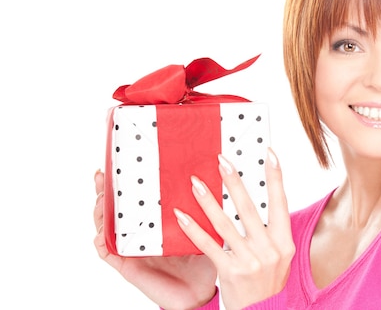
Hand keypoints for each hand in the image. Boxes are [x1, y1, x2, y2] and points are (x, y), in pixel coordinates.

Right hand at [93, 170, 217, 309]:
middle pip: (114, 210)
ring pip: (105, 228)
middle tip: (100, 175)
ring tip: (100, 199)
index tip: (117, 164)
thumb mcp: (200, 229)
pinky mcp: (128, 266)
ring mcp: (130, 250)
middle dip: (103, 192)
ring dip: (99, 213)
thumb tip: (206, 180)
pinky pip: (108, 253)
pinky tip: (101, 233)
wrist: (198, 292)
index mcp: (153, 225)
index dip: (123, 185)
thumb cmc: (201, 261)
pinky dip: (101, 242)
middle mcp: (137, 236)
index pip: (134, 200)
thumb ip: (199, 210)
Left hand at [173, 148, 294, 309]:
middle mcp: (270, 250)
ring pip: (225, 224)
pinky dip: (194, 229)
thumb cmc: (267, 281)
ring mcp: (250, 261)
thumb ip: (271, 231)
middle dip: (234, 182)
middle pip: (249, 208)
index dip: (275, 177)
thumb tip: (257, 198)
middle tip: (221, 159)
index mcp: (284, 242)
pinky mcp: (230, 272)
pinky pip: (209, 246)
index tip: (269, 153)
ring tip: (195, 182)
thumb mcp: (279, 256)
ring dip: (208, 200)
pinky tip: (182, 215)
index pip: (280, 203)